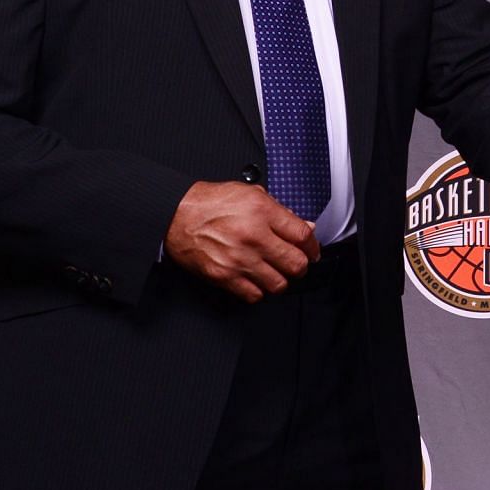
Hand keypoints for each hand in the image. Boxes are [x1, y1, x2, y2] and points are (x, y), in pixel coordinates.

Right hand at [165, 181, 319, 303]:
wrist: (176, 215)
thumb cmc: (211, 203)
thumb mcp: (251, 194)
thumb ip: (280, 211)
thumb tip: (304, 227)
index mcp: (262, 211)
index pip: (303, 236)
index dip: (313, 246)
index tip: (312, 250)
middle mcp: (253, 236)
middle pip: (296, 263)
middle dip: (301, 265)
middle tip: (297, 263)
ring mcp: (239, 259)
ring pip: (279, 284)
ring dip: (281, 280)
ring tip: (276, 272)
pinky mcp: (224, 276)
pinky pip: (254, 295)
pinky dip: (259, 290)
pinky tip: (256, 279)